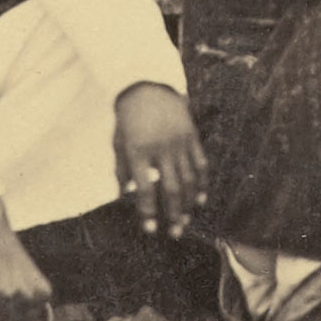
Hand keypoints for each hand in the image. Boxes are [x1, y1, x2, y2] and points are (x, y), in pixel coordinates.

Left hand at [109, 81, 207, 236]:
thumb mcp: (118, 143)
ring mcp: (179, 142)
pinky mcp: (191, 136)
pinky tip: (199, 199)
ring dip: (188, 204)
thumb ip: (121, 170)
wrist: (147, 86)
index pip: (144, 190)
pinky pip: (200, 164)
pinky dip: (202, 183)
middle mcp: (161, 149)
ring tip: (186, 222)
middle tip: (175, 234)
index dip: (148, 212)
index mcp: (138, 151)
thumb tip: (124, 195)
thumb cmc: (127, 118)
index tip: (150, 230)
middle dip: (173, 215)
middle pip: (171, 189)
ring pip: (188, 180)